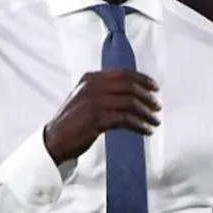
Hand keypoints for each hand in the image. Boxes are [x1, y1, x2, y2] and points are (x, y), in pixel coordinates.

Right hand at [43, 70, 160, 164]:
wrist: (55, 139)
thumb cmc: (73, 120)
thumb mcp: (85, 97)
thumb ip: (104, 90)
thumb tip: (134, 92)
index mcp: (90, 78)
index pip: (123, 73)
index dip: (142, 79)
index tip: (155, 88)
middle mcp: (92, 86)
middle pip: (129, 86)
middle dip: (147, 97)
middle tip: (157, 107)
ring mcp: (94, 102)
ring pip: (130, 103)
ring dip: (146, 113)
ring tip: (154, 122)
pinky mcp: (97, 119)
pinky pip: (126, 119)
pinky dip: (139, 125)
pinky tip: (145, 131)